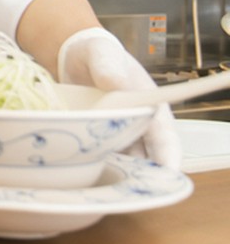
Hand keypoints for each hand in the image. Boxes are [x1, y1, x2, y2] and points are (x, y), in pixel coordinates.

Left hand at [57, 27, 181, 168]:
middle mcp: (138, 127)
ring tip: (101, 181)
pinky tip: (81, 169)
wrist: (74, 57)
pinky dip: (95, 164)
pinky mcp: (97, 139)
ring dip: (115, 173)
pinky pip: (99, 157)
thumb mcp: (103, 55)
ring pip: (123, 163)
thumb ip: (109, 68)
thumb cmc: (98, 54)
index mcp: (151, 109)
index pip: (165, 139)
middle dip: (141, 176)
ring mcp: (117, 135)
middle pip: (146, 160)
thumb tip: (117, 84)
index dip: (168, 159)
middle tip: (127, 188)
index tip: (167, 176)